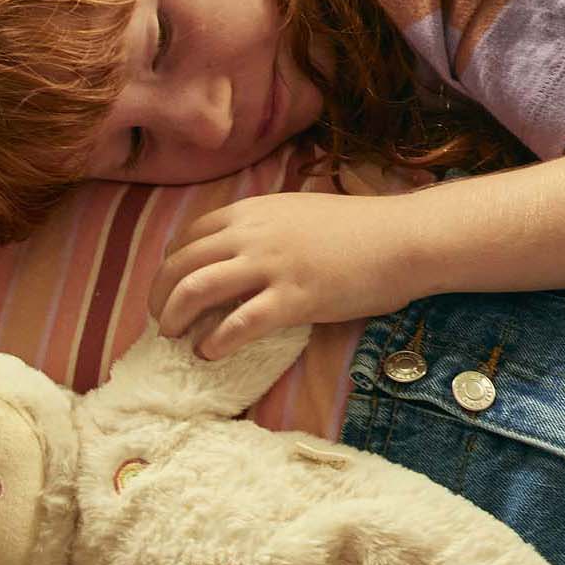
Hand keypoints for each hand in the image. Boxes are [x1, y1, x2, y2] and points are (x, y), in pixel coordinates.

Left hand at [152, 191, 419, 356]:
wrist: (404, 238)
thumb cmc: (362, 228)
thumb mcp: (301, 212)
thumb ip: (267, 227)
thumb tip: (245, 250)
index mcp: (254, 211)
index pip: (189, 236)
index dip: (170, 265)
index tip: (170, 286)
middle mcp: (253, 234)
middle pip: (181, 264)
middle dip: (160, 295)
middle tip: (161, 320)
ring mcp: (272, 266)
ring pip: (196, 290)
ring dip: (174, 317)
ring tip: (175, 338)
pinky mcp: (294, 298)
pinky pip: (238, 323)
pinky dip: (214, 341)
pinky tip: (210, 353)